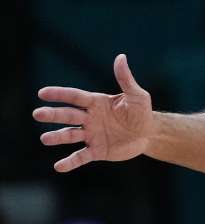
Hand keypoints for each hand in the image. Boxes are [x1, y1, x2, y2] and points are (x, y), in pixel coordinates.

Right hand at [32, 54, 153, 172]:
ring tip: (45, 139)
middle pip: (68, 115)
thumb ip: (126, 79)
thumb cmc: (142, 112)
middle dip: (53, 115)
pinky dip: (70, 162)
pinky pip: (81, 156)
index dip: (59, 94)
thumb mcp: (137, 95)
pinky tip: (58, 166)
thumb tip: (121, 57)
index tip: (43, 93)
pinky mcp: (97, 150)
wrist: (149, 134)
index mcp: (96, 103)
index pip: (74, 97)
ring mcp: (91, 135)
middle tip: (37, 114)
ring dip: (57, 137)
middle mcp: (89, 118)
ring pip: (70, 135)